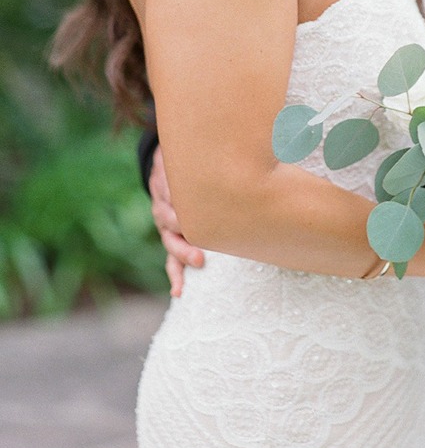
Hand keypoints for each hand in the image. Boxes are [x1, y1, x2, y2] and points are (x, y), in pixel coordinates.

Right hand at [149, 145, 204, 295]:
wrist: (166, 166)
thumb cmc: (186, 162)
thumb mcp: (186, 155)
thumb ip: (204, 158)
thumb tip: (235, 158)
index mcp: (168, 187)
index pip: (172, 196)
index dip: (184, 207)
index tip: (198, 215)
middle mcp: (166, 209)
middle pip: (172, 224)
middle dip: (186, 238)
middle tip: (201, 251)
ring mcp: (167, 227)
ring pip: (171, 244)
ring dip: (182, 256)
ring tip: (195, 267)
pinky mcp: (172, 238)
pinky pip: (171, 260)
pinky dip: (175, 275)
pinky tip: (178, 292)